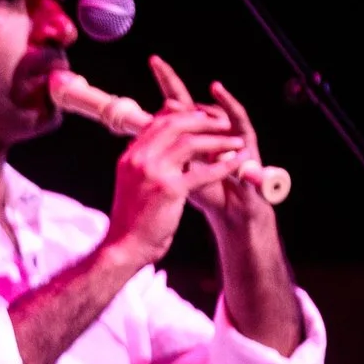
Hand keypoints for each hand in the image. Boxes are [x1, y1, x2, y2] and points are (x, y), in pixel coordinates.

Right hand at [101, 63, 245, 268]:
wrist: (124, 247)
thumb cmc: (132, 220)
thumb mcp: (133, 184)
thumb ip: (144, 164)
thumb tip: (160, 149)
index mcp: (130, 157)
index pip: (158, 122)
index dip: (185, 115)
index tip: (203, 118)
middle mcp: (138, 160)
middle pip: (175, 125)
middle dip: (204, 122)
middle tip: (225, 124)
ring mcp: (153, 173)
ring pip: (191, 143)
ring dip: (219, 141)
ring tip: (237, 142)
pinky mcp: (169, 190)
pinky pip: (203, 172)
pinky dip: (225, 166)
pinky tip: (238, 162)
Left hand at [150, 55, 270, 233]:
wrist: (232, 211)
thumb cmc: (205, 192)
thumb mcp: (177, 173)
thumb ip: (165, 152)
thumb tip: (137, 137)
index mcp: (186, 138)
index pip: (169, 109)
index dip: (158, 90)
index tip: (146, 65)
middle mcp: (205, 131)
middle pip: (185, 100)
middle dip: (170, 81)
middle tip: (155, 62)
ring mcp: (225, 133)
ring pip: (209, 108)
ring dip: (198, 98)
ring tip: (196, 86)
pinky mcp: (245, 140)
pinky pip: (238, 118)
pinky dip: (228, 103)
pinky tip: (217, 91)